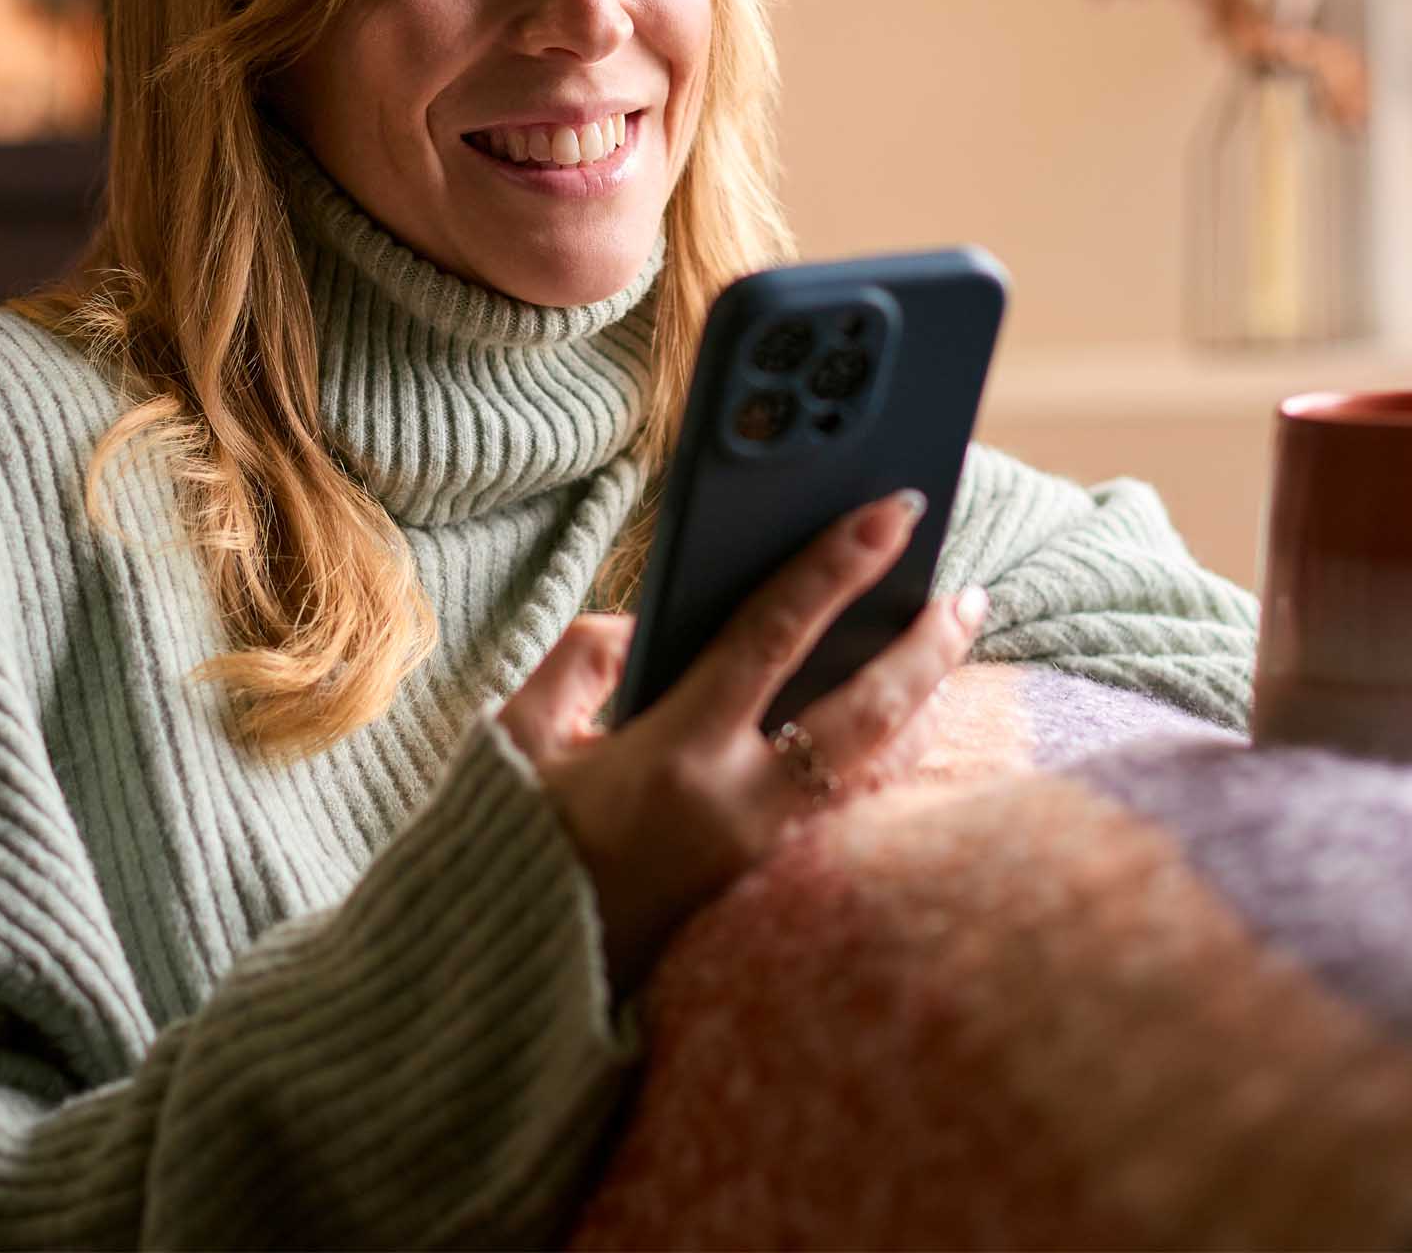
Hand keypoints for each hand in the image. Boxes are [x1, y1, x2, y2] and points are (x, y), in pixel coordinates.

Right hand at [499, 491, 987, 994]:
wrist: (514, 971)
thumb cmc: (511, 843)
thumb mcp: (523, 732)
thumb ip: (583, 656)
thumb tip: (646, 625)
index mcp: (673, 752)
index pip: (773, 636)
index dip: (834, 566)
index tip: (889, 512)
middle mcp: (737, 804)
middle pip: (864, 713)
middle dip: (926, 646)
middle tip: (971, 590)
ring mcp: (762, 853)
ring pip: (871, 766)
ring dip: (917, 699)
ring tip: (945, 642)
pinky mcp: (764, 884)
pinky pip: (844, 805)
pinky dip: (880, 752)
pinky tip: (892, 716)